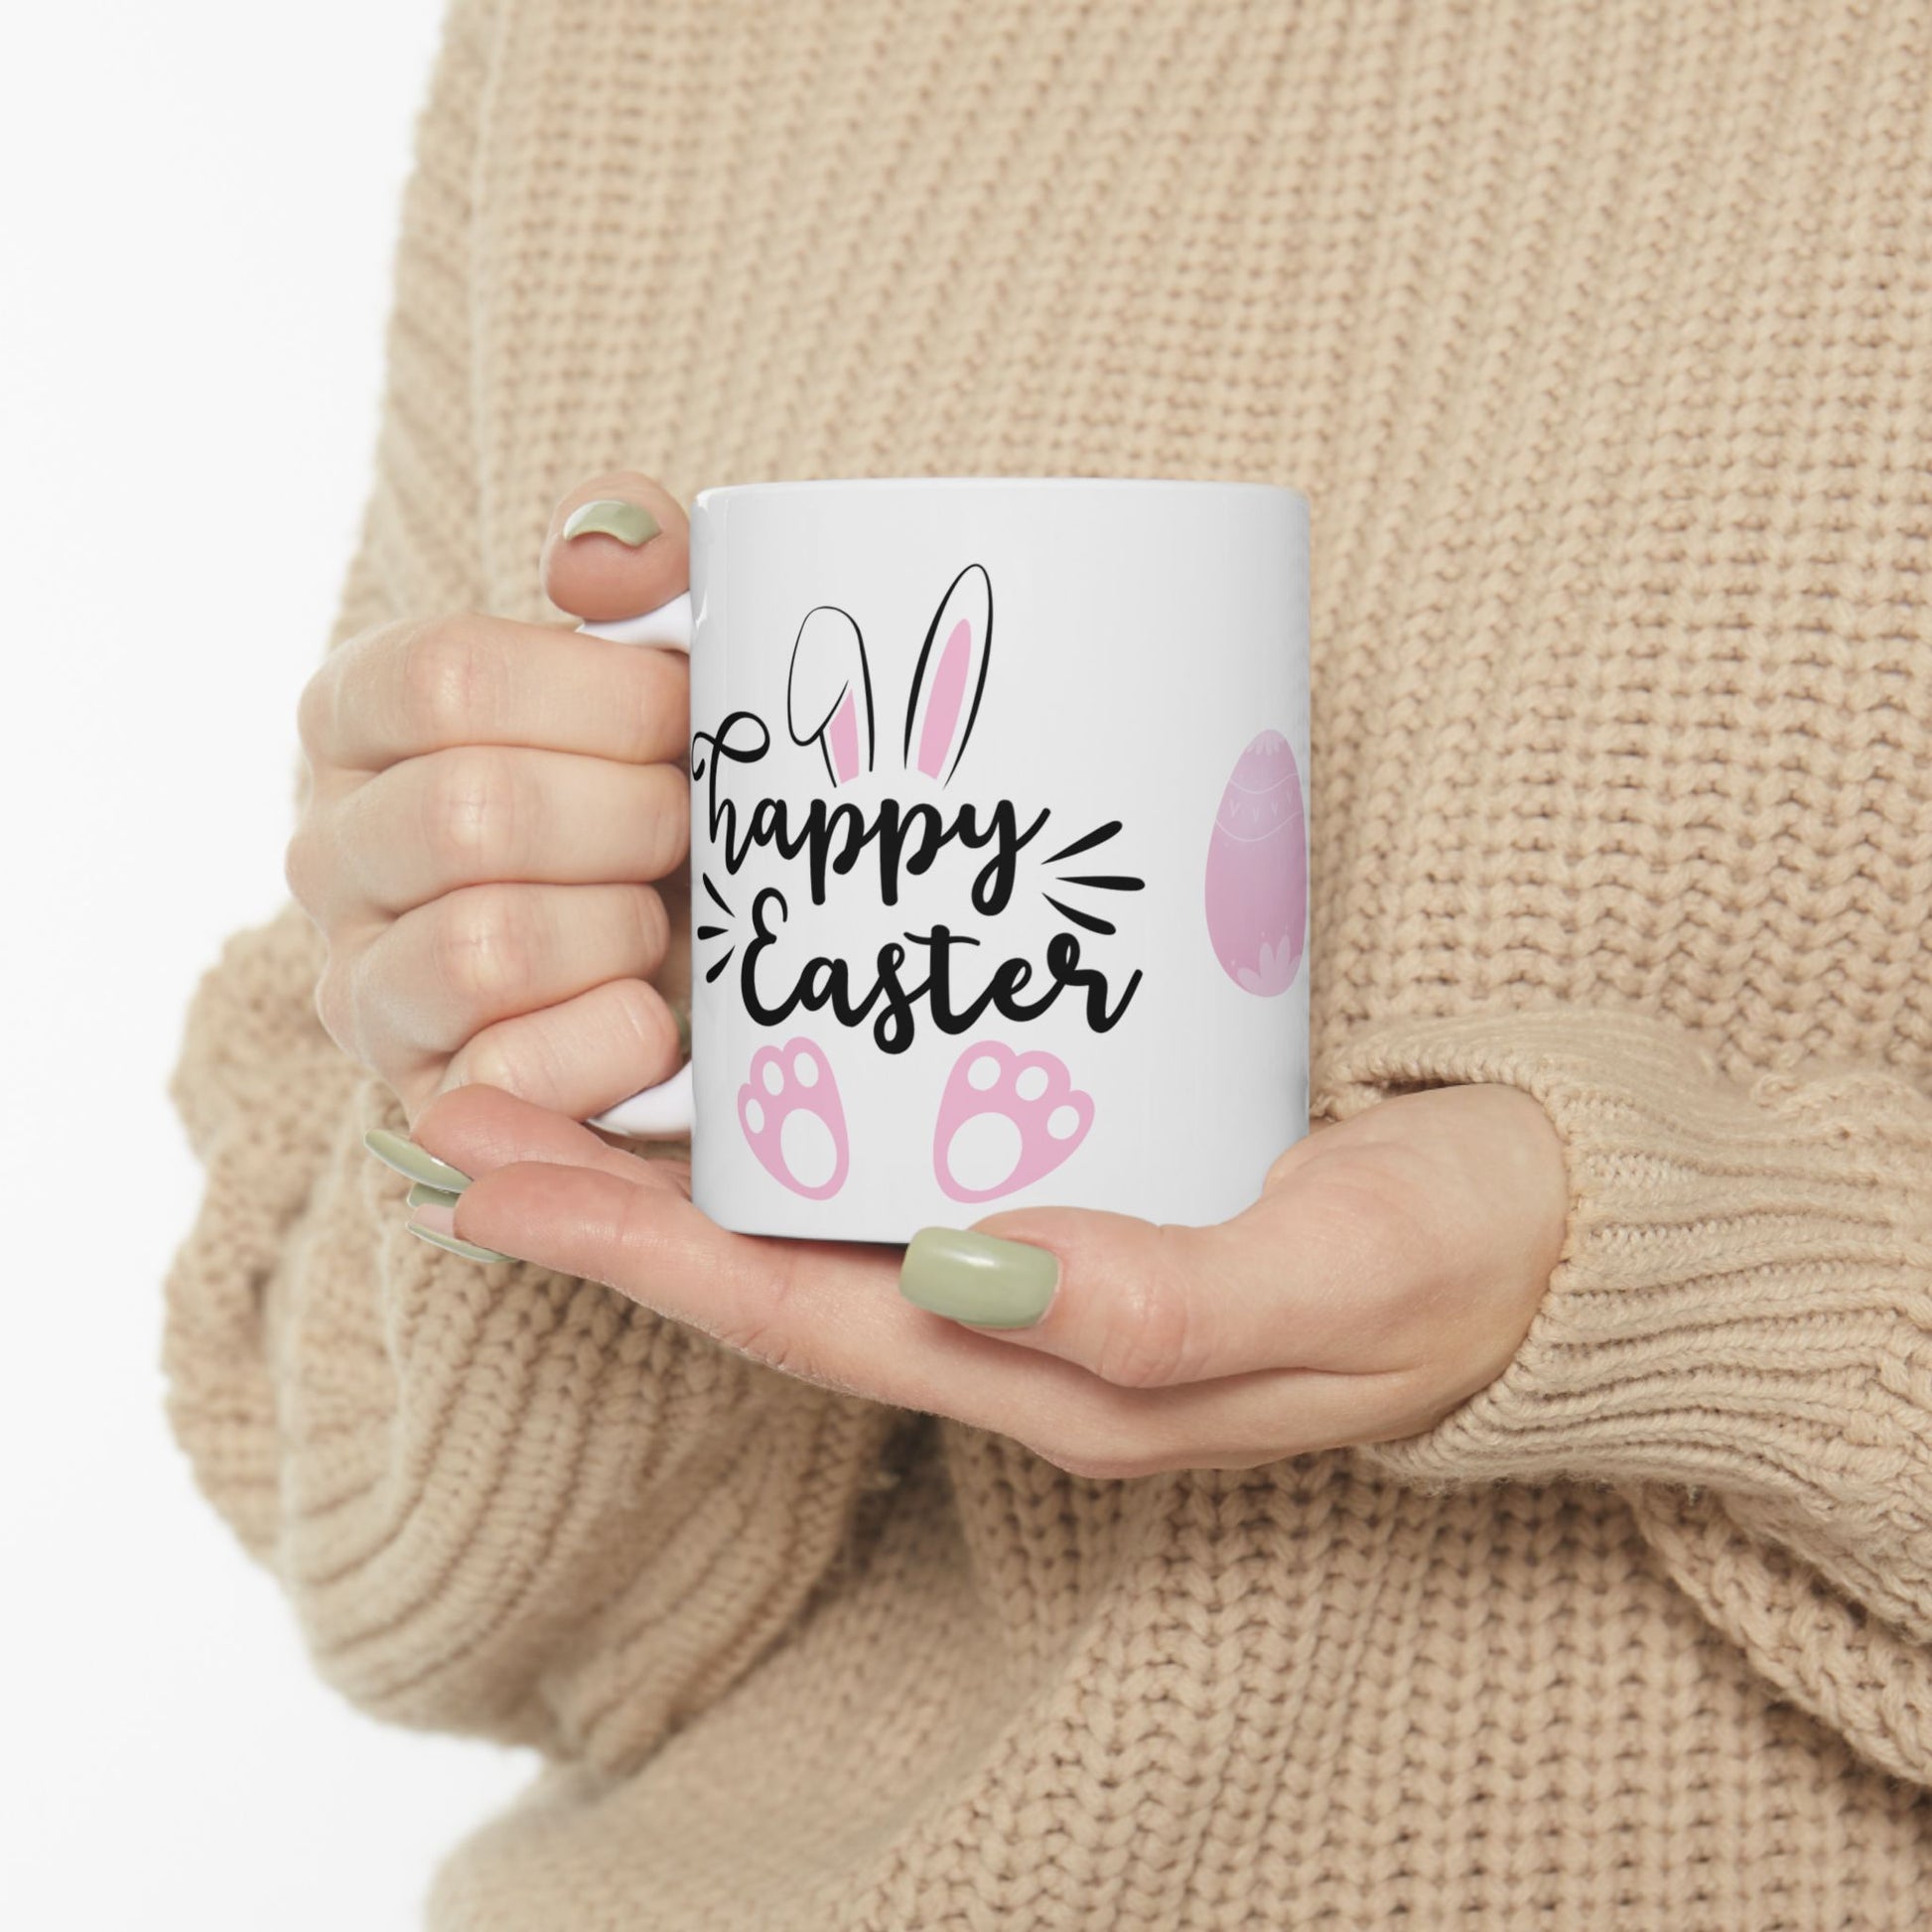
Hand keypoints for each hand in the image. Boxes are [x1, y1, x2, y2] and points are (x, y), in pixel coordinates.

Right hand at [287, 473, 693, 1123]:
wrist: (693, 955)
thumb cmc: (664, 786)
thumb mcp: (662, 656)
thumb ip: (639, 562)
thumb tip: (594, 560)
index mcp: (360, 716)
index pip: (445, 677)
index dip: (603, 698)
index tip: (689, 713)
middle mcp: (330, 849)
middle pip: (472, 814)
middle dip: (632, 820)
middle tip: (692, 827)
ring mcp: (364, 986)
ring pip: (484, 946)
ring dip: (622, 930)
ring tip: (663, 921)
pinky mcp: (426, 1100)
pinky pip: (509, 1076)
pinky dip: (612, 1041)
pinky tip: (654, 1015)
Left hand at [393, 1080, 1568, 1476]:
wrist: (1562, 1230)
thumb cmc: (1461, 1254)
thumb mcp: (1338, 1276)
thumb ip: (1162, 1299)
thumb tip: (965, 1272)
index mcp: (1057, 1375)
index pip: (799, 1317)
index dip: (633, 1252)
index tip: (487, 1175)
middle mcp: (1023, 1327)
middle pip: (772, 1268)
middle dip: (607, 1201)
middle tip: (461, 1103)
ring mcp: (1045, 1259)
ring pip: (821, 1215)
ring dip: (679, 1154)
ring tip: (552, 1065)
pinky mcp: (1086, 1177)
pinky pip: (905, 1159)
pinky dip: (802, 1112)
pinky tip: (754, 1040)